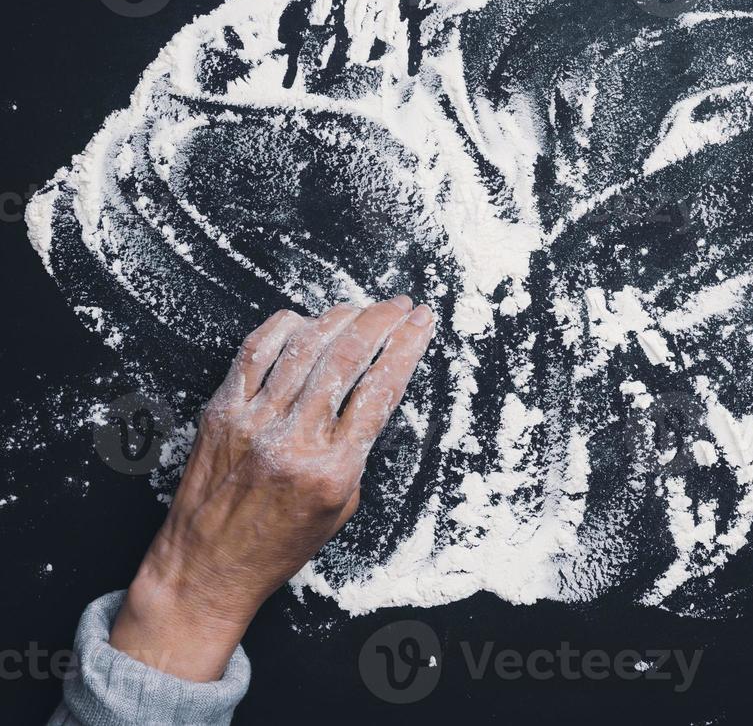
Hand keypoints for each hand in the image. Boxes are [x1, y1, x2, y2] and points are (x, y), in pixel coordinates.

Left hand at [109, 297, 435, 680]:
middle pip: (346, 358)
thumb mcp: (341, 508)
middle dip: (381, 321)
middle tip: (401, 306)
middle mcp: (293, 440)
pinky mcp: (221, 412)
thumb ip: (355, 450)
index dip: (407, 347)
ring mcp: (253, 422)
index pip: (380, 390)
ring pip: (304, 347)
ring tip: (361, 309)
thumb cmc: (277, 547)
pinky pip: (254, 352)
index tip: (422, 324)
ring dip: (340, 317)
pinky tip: (305, 320)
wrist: (205, 570)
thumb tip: (368, 394)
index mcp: (332, 469)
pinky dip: (285, 327)